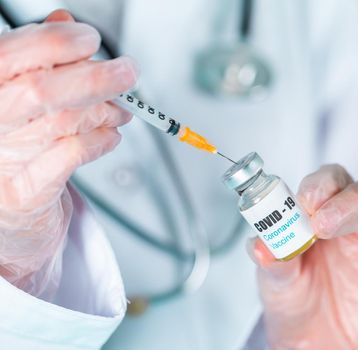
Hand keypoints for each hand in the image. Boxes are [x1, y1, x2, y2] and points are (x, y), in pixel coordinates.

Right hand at [0, 10, 137, 296]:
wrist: (2, 217)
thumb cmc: (11, 147)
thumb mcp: (15, 96)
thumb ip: (38, 61)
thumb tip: (66, 23)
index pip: (10, 55)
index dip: (54, 42)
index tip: (90, 40)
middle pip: (40, 90)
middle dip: (94, 77)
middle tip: (128, 73)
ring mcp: (0, 161)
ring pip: (64, 121)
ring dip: (106, 110)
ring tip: (122, 110)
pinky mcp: (24, 193)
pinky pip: (73, 155)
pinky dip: (102, 140)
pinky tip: (110, 136)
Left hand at [249, 164, 357, 348]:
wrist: (319, 338)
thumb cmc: (297, 299)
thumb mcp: (278, 280)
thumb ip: (273, 260)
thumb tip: (258, 245)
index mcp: (328, 209)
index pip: (330, 179)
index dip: (319, 186)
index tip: (305, 203)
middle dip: (347, 200)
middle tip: (325, 222)